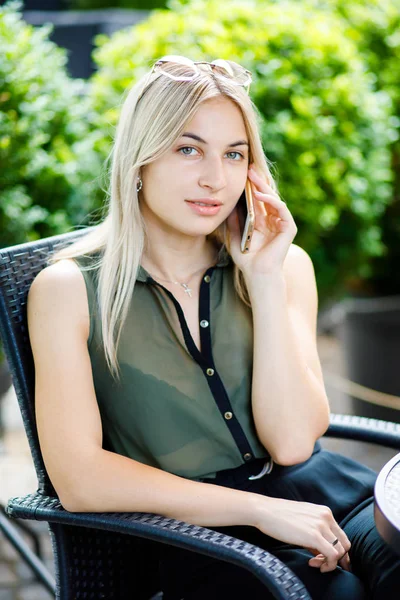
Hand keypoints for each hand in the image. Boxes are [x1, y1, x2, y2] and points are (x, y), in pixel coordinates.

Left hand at [226, 164, 297, 278]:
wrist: (257, 273)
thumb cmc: (246, 259)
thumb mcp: (234, 236)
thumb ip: (233, 220)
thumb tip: (228, 203)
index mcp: (262, 222)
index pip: (258, 200)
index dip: (251, 187)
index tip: (242, 174)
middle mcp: (273, 220)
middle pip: (266, 196)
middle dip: (258, 181)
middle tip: (249, 168)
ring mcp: (282, 223)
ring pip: (274, 199)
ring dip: (264, 187)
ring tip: (253, 177)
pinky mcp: (289, 227)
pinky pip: (281, 209)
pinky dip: (271, 200)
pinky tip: (259, 195)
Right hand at [253, 496, 351, 572]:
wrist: (265, 511)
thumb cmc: (279, 517)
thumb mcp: (303, 521)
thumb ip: (315, 533)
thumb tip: (321, 552)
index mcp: (324, 512)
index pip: (341, 535)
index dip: (337, 551)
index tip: (326, 559)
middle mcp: (326, 517)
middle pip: (345, 544)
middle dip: (338, 559)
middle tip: (322, 565)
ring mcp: (321, 525)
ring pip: (340, 551)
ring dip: (330, 563)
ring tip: (314, 563)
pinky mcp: (314, 535)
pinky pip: (333, 555)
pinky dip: (328, 565)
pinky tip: (314, 564)